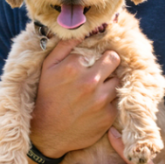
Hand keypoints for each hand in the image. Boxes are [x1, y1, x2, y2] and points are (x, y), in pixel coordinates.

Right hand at [31, 39, 119, 157]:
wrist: (47, 133)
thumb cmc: (46, 97)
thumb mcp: (48, 67)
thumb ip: (64, 46)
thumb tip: (79, 30)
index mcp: (74, 66)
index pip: (98, 50)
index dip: (95, 55)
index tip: (92, 60)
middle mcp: (90, 81)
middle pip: (114, 60)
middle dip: (109, 62)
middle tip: (101, 69)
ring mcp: (101, 100)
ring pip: (118, 80)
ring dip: (110, 82)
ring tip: (98, 88)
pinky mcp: (109, 116)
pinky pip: (118, 100)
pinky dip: (110, 100)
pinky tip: (97, 104)